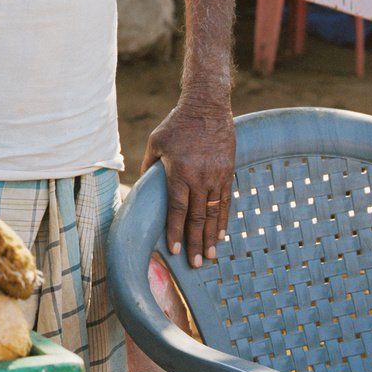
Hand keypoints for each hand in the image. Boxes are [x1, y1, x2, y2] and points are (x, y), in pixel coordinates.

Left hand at [141, 101, 234, 267]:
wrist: (208, 107)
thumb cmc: (177, 124)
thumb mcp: (156, 142)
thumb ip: (150, 166)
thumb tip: (144, 186)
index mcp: (179, 172)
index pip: (177, 209)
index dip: (175, 231)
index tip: (174, 251)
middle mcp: (199, 178)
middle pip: (197, 217)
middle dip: (194, 242)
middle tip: (196, 264)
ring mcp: (216, 177)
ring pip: (213, 214)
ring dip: (210, 237)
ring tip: (209, 256)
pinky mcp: (228, 173)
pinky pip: (225, 202)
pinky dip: (223, 220)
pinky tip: (221, 235)